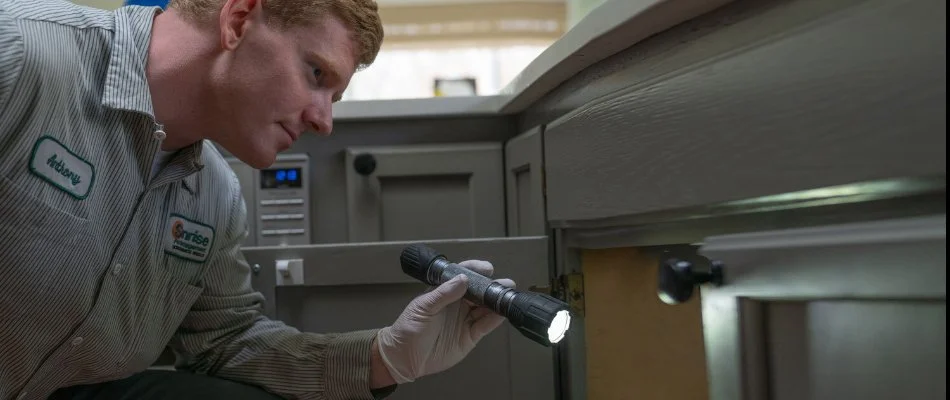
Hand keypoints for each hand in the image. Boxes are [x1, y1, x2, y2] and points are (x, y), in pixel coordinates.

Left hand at [375, 260, 514, 383]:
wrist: (404, 358)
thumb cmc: (408, 328)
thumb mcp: (423, 307)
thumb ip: (443, 294)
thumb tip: (463, 278)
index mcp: (444, 292)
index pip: (462, 276)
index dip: (475, 270)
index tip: (487, 268)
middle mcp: (457, 304)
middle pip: (479, 292)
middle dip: (492, 286)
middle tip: (506, 283)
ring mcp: (465, 319)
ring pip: (485, 308)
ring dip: (497, 302)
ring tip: (508, 297)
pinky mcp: (469, 336)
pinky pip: (485, 326)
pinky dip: (494, 320)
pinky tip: (502, 314)